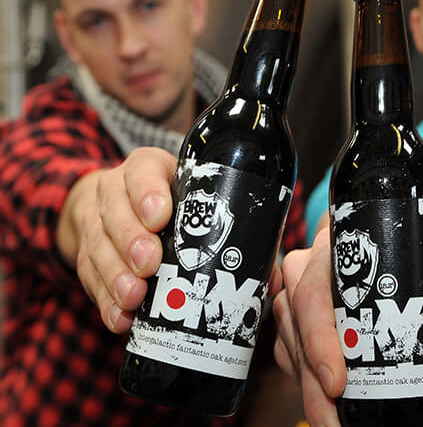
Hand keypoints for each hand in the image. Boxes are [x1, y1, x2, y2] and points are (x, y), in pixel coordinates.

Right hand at [58, 146, 284, 333]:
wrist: (121, 203)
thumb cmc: (173, 202)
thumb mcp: (195, 198)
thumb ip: (230, 230)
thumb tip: (271, 276)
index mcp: (148, 169)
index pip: (143, 170)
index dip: (148, 192)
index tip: (161, 217)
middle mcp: (117, 191)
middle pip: (116, 211)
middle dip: (132, 240)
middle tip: (150, 265)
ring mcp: (98, 222)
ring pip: (98, 245)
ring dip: (115, 275)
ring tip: (135, 298)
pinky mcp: (88, 252)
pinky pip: (89, 275)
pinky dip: (104, 299)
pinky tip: (120, 317)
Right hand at [273, 227, 422, 425]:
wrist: (367, 269)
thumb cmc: (395, 279)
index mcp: (333, 253)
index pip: (313, 291)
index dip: (320, 338)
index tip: (337, 382)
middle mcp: (304, 271)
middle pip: (295, 324)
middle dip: (312, 380)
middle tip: (333, 419)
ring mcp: (290, 297)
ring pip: (289, 345)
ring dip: (307, 387)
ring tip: (331, 420)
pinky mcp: (288, 323)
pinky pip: (287, 355)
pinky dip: (303, 382)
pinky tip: (323, 402)